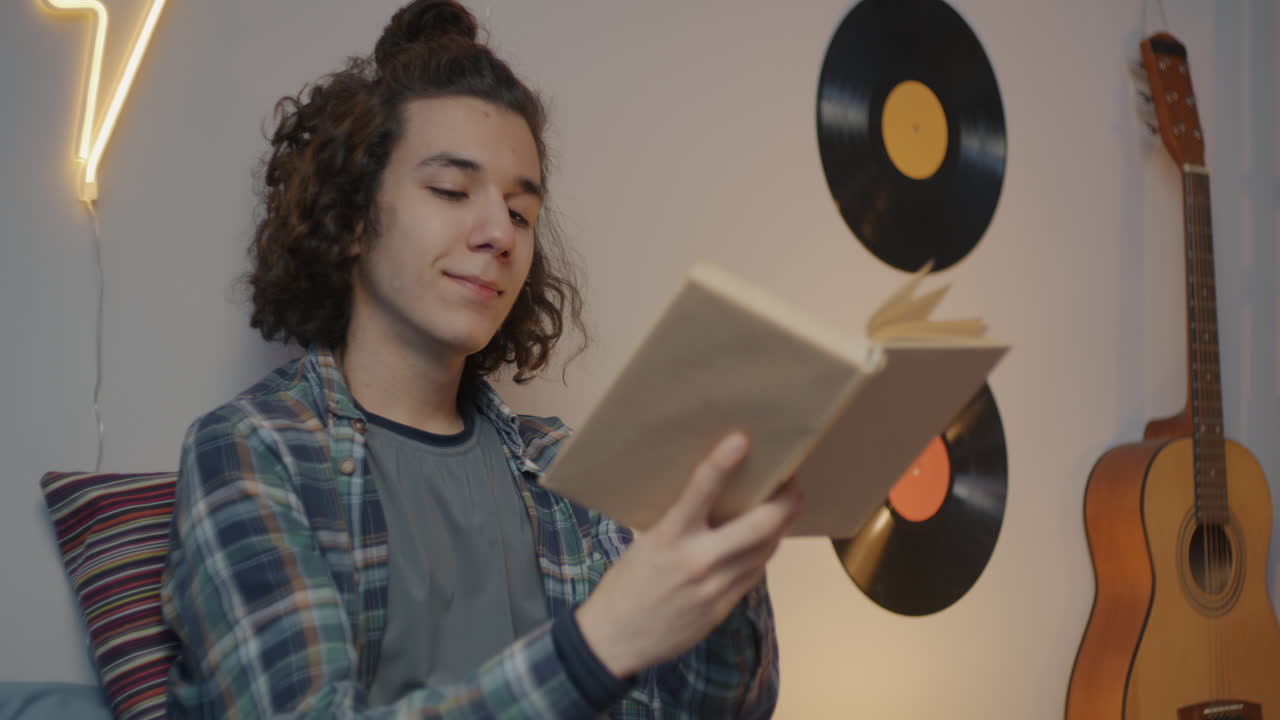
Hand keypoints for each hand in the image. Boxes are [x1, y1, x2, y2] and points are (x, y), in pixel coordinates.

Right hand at [575, 431, 803, 678]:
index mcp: (668, 538)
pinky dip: (764, 550)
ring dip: (782, 524)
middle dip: (785, 501)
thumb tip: (714, 496)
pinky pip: (755, 571)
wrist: (616, 637)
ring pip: (766, 549)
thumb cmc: (628, 583)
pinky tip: (766, 538)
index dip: (722, 463)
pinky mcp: (723, 607)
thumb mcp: (647, 543)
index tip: (741, 439)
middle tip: (792, 481)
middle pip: (758, 526)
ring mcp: (715, 588)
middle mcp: (697, 562)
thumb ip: (681, 523)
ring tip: (788, 504)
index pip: (699, 492)